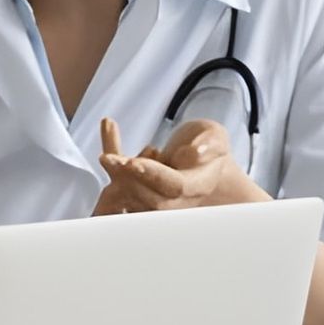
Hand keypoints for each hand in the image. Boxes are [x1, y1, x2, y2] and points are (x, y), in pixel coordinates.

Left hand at [91, 117, 260, 214]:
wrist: (201, 158)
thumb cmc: (210, 146)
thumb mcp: (216, 137)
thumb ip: (210, 144)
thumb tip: (195, 153)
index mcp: (197, 186)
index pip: (174, 187)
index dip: (152, 176)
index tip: (133, 162)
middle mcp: (175, 198)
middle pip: (148, 198)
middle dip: (127, 179)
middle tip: (110, 159)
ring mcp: (154, 197)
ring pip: (129, 195)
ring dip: (114, 174)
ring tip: (107, 153)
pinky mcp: (137, 190)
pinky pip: (119, 180)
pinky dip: (110, 158)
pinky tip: (109, 125)